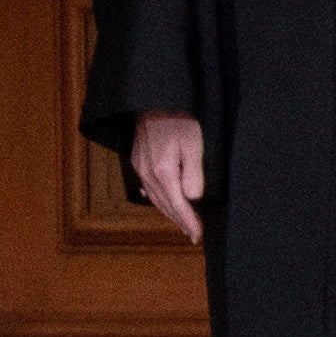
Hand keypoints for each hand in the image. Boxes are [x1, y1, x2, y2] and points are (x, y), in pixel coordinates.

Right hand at [131, 113, 206, 241]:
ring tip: (181, 223)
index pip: (178, 205)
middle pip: (165, 205)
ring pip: (155, 198)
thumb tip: (192, 198)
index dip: (188, 221)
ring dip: (168, 213)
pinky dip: (158, 200)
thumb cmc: (178, 119)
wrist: (152, 101)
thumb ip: (193, 173)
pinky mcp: (137, 162)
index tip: (197, 235)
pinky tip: (161, 203)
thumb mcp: (194, 144)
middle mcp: (147, 174)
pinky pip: (147, 188)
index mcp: (162, 172)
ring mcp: (140, 169)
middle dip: (179, 221)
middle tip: (192, 235)